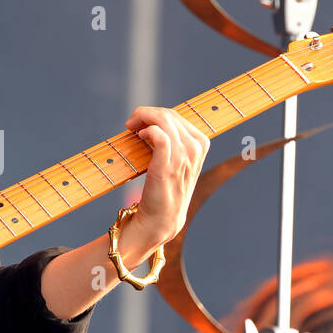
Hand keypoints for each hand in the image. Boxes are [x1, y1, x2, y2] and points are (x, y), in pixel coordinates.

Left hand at [123, 106, 209, 247]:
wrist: (162, 219)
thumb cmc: (164, 189)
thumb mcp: (176, 161)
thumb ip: (172, 141)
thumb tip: (151, 120)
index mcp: (201, 143)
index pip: (175, 115)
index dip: (154, 113)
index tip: (139, 122)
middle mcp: (195, 148)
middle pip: (168, 115)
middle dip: (145, 113)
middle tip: (131, 124)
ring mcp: (184, 157)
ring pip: (164, 120)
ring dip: (143, 119)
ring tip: (131, 128)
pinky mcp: (168, 166)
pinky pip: (159, 135)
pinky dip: (147, 130)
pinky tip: (139, 136)